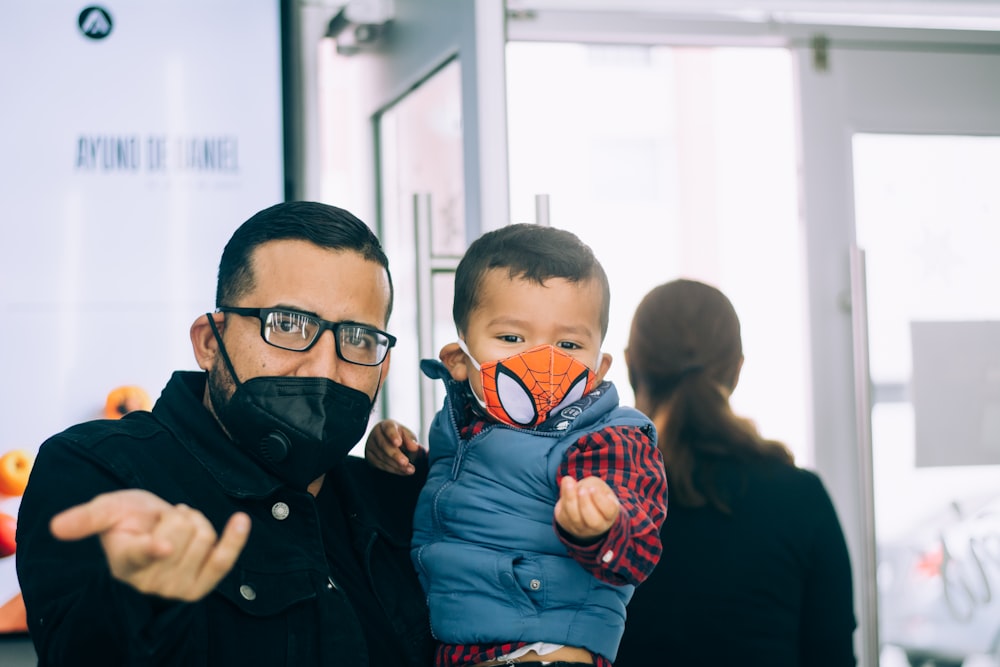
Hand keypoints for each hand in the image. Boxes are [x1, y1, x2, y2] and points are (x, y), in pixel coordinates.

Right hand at [50, 489, 249, 601]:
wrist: (151, 534)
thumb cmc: (130, 522)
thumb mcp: (109, 511)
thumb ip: (88, 517)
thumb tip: (56, 526)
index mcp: (124, 560)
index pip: (139, 555)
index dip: (153, 549)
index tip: (161, 546)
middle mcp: (149, 580)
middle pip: (183, 531)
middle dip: (178, 516)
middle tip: (165, 522)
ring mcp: (176, 586)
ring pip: (204, 538)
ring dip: (196, 524)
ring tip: (178, 530)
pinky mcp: (200, 587)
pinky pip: (223, 561)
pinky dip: (235, 539)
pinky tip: (240, 521)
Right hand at [364, 419, 424, 474]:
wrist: (388, 443)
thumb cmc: (400, 437)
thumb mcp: (407, 435)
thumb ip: (411, 439)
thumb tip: (414, 447)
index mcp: (386, 425)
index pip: (388, 429)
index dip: (393, 436)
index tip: (398, 443)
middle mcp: (376, 434)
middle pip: (383, 445)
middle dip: (395, 455)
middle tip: (405, 462)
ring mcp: (370, 446)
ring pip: (382, 457)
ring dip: (396, 465)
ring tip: (409, 470)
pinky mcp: (369, 457)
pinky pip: (380, 465)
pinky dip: (393, 469)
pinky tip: (403, 471)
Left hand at [554, 475, 619, 540]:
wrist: (584, 504)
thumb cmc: (595, 494)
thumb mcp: (597, 485)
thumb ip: (587, 484)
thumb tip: (568, 481)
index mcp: (609, 515)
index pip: (608, 511)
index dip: (600, 500)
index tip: (592, 489)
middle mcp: (598, 526)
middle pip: (593, 521)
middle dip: (585, 504)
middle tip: (581, 489)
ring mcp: (583, 529)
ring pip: (575, 519)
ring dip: (571, 500)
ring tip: (569, 484)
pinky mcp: (568, 526)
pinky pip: (564, 516)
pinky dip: (563, 500)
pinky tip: (565, 487)